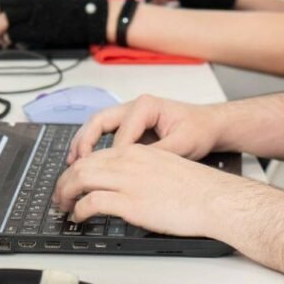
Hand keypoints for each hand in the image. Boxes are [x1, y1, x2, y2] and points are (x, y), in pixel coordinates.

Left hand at [0, 0, 107, 48]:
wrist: (87, 17)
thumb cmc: (67, 12)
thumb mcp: (42, 3)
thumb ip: (22, 8)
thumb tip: (1, 19)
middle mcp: (27, 1)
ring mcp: (32, 14)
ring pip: (2, 21)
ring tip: (0, 39)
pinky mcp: (37, 28)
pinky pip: (14, 35)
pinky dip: (10, 40)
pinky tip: (13, 42)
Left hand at [54, 143, 245, 237]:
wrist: (213, 197)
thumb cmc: (196, 187)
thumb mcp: (163, 165)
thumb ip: (140, 168)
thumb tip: (124, 182)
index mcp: (137, 150)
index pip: (96, 154)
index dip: (78, 168)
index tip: (72, 180)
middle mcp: (129, 161)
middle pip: (83, 164)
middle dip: (65, 180)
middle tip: (60, 195)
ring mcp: (128, 181)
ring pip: (81, 179)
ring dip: (66, 193)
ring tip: (64, 206)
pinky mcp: (130, 202)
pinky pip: (92, 202)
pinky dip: (79, 210)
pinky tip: (79, 216)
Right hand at [67, 94, 224, 163]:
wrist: (211, 125)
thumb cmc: (200, 130)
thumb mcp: (183, 145)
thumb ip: (159, 155)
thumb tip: (137, 170)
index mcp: (146, 106)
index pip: (121, 133)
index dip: (111, 156)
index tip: (105, 176)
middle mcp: (134, 107)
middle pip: (99, 121)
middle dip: (84, 142)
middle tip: (75, 164)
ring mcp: (130, 116)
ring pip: (98, 126)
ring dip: (83, 143)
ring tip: (72, 164)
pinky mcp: (131, 127)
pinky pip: (105, 134)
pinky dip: (93, 146)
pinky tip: (86, 162)